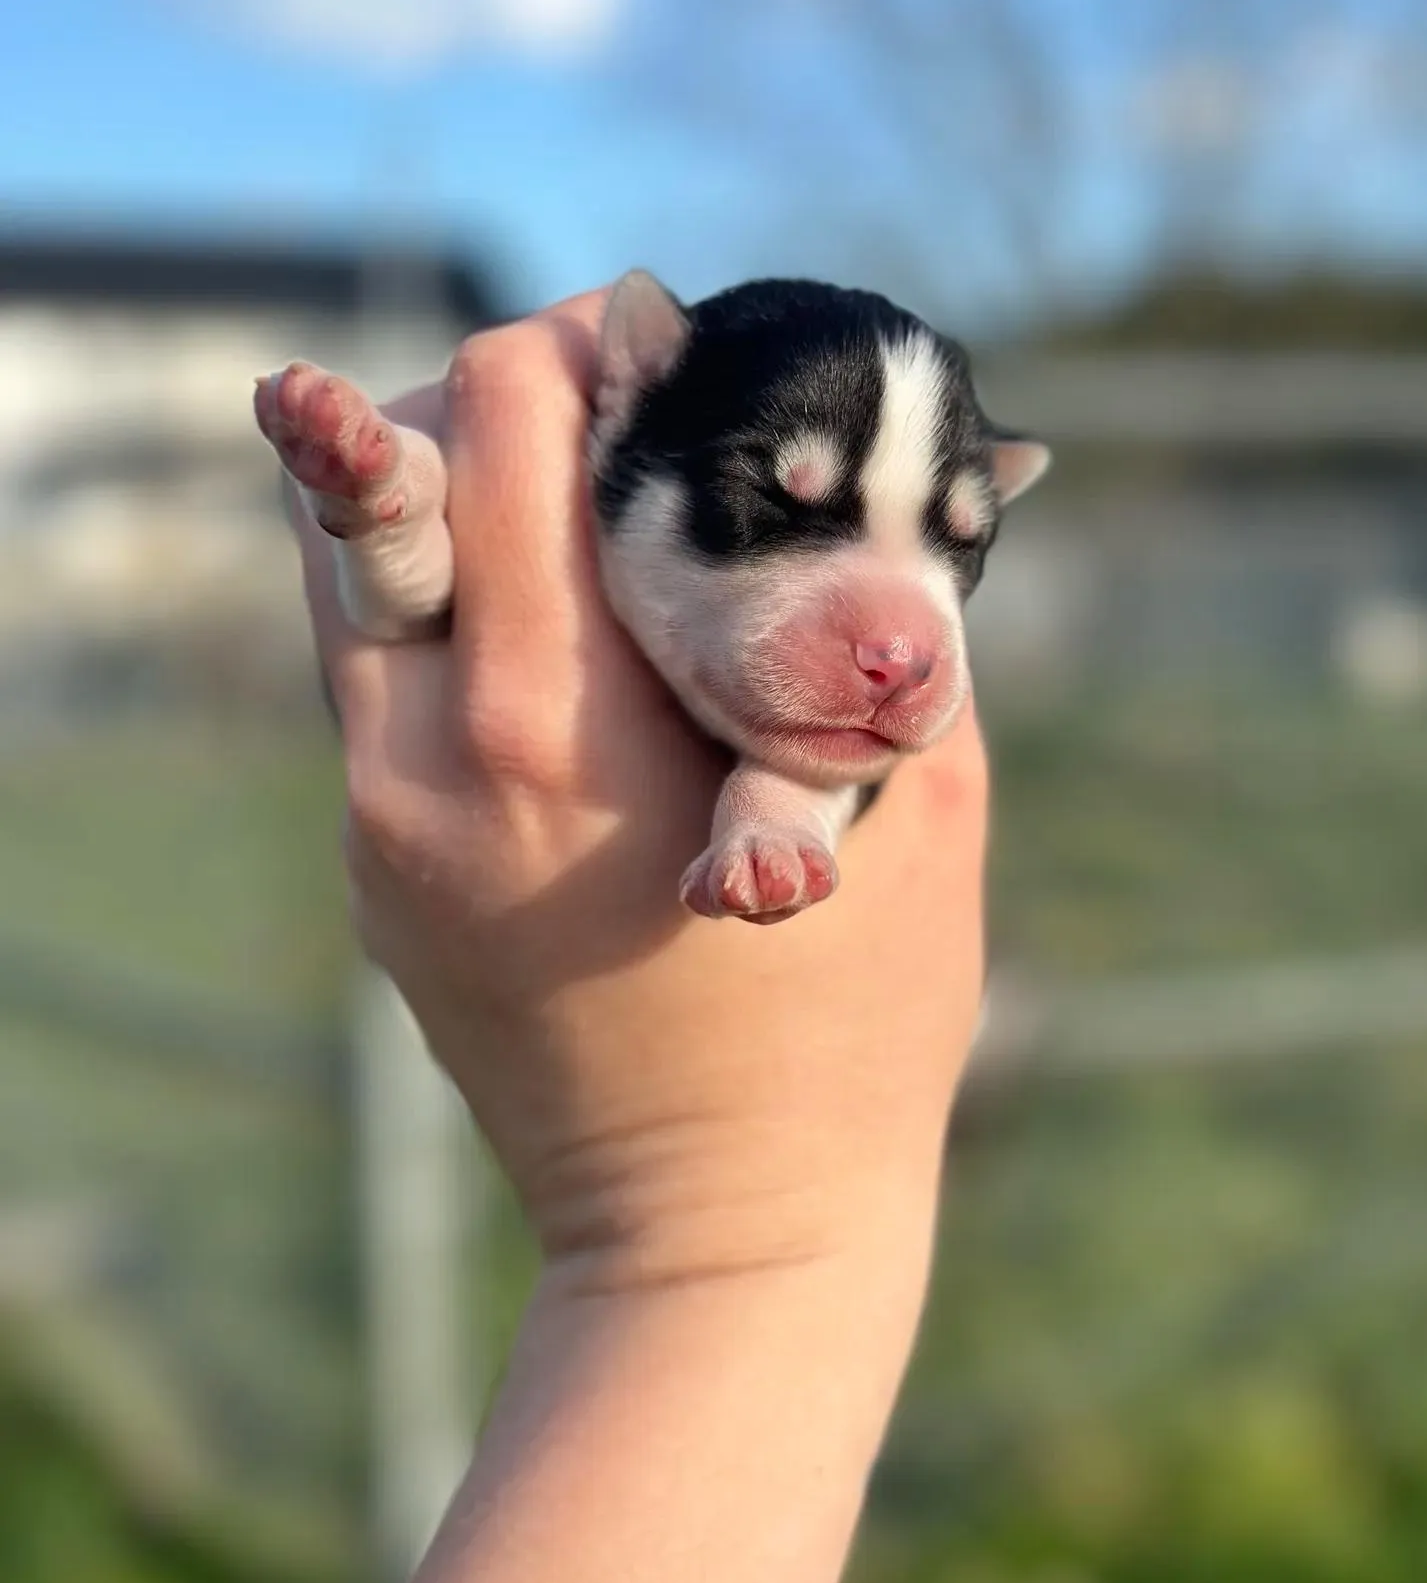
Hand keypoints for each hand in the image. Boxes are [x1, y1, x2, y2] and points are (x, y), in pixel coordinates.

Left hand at [289, 289, 990, 1265]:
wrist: (718, 1234)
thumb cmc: (849, 1040)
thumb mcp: (913, 813)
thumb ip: (876, 630)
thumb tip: (866, 499)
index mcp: (558, 732)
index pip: (499, 434)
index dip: (577, 349)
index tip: (655, 349)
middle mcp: (427, 764)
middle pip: (389, 471)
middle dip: (501, 402)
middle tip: (619, 414)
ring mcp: (377, 828)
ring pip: (356, 571)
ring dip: (457, 502)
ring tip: (585, 514)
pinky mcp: (376, 874)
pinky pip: (381, 683)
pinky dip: (456, 616)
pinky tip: (563, 642)